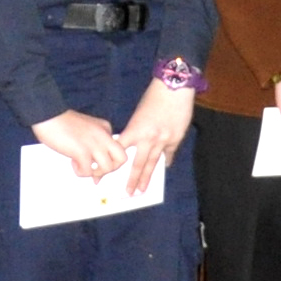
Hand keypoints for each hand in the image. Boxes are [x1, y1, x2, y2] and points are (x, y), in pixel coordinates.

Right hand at [32, 109, 122, 179]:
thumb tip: (95, 165)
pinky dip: (81, 172)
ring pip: (108, 168)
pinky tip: (72, 163)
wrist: (47, 115)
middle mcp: (103, 136)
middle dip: (111, 169)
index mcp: (105, 128)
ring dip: (95, 172)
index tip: (95, 163)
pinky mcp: (82, 152)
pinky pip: (88, 171)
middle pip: (121, 159)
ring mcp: (94, 144)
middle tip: (96, 169)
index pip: (118, 149)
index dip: (109, 160)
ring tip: (82, 166)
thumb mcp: (85, 129)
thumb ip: (93, 142)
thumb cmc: (62, 122)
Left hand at [116, 78, 196, 195]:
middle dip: (132, 180)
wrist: (175, 87)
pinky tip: (164, 167)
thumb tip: (133, 141)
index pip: (120, 151)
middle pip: (138, 164)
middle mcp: (148, 139)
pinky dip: (166, 160)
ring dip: (147, 178)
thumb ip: (136, 129)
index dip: (111, 163)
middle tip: (128, 193)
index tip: (103, 174)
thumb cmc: (154, 95)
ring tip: (142, 189)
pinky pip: (169, 154)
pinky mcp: (176, 139)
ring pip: (153, 163)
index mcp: (135, 130)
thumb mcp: (139, 113)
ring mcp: (164, 141)